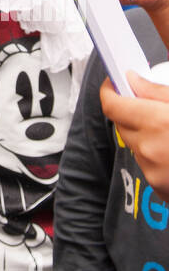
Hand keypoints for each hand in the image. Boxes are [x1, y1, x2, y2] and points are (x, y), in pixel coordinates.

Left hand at [101, 74, 168, 197]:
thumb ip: (158, 92)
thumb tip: (133, 81)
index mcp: (157, 124)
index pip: (112, 105)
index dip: (110, 91)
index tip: (114, 82)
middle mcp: (149, 150)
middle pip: (121, 124)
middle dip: (130, 110)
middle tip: (149, 102)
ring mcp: (154, 173)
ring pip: (135, 145)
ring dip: (145, 133)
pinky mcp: (160, 190)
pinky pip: (148, 165)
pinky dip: (156, 154)